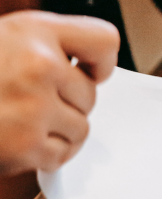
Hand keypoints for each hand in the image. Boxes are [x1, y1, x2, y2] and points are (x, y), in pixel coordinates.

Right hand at [0, 11, 118, 175]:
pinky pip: (62, 155)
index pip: (104, 42)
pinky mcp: (24, 147)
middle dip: (67, 102)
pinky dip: (45, 153)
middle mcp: (38, 67)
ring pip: (80, 128)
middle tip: (31, 100)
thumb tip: (91, 70)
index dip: (100, 62)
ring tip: (23, 121)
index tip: (89, 72)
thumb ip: (47, 46)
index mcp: (34, 32)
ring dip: (58, 130)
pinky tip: (20, 139)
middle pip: (90, 95)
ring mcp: (33, 109)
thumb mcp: (4, 38)